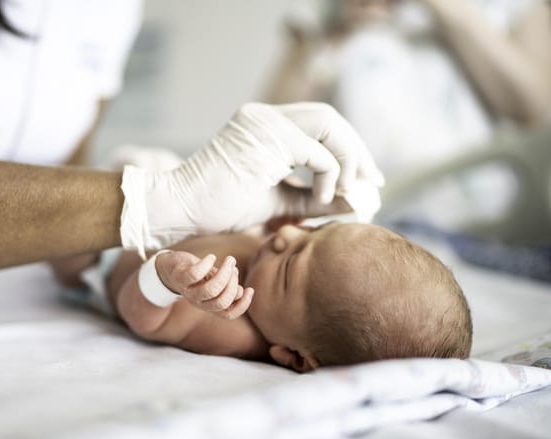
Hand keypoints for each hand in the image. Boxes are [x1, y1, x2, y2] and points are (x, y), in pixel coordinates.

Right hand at [120, 102, 383, 255]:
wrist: (180, 209)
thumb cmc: (218, 209)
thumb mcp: (275, 201)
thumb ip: (312, 197)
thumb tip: (355, 201)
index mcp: (264, 125)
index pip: (319, 124)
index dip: (348, 149)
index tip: (365, 180)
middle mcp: (265, 115)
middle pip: (329, 118)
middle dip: (357, 151)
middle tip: (373, 183)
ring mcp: (263, 122)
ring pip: (328, 125)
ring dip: (348, 160)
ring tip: (354, 192)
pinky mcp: (265, 137)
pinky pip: (317, 152)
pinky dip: (330, 174)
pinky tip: (326, 197)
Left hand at [155, 251, 253, 319]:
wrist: (169, 268)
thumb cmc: (196, 275)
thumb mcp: (214, 281)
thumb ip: (228, 287)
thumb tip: (242, 292)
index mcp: (209, 305)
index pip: (228, 314)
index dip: (242, 305)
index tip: (250, 289)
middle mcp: (198, 302)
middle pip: (221, 302)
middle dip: (233, 284)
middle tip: (234, 267)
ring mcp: (188, 291)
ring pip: (209, 290)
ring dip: (224, 274)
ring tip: (229, 260)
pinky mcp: (180, 277)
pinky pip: (194, 274)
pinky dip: (206, 265)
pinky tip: (211, 257)